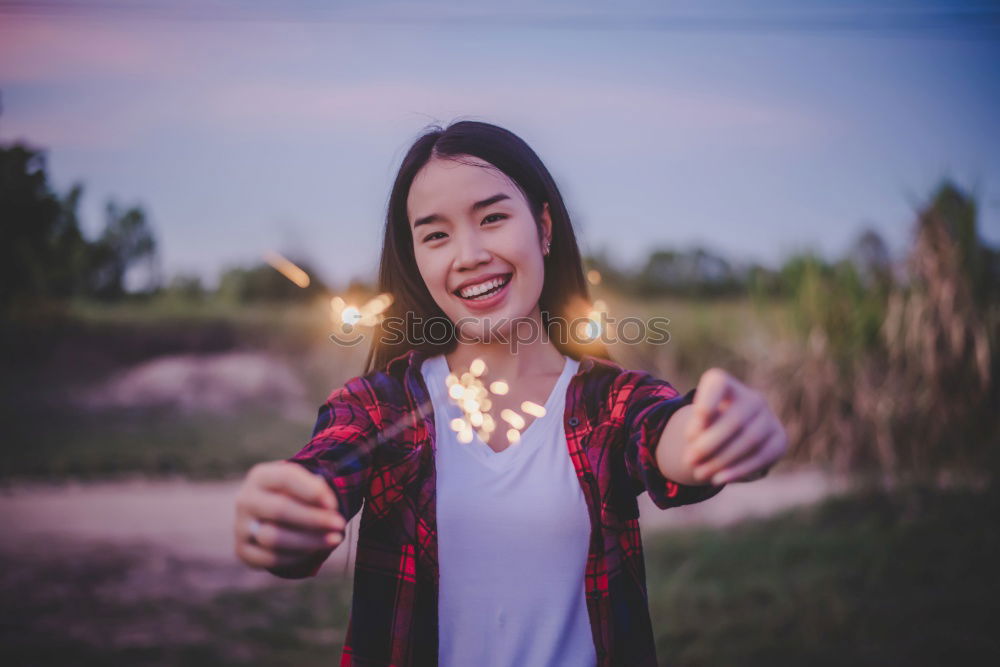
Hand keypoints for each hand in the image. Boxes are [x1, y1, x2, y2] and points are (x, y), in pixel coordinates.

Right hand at [234, 460, 345, 570]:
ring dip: (308, 541)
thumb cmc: (294, 495)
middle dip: (313, 519)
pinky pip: (269, 559)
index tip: (334, 504)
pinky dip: (295, 557)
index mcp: (260, 476)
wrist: (269, 513)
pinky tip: (314, 551)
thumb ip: (316, 490)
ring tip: (333, 540)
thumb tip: (328, 507)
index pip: (286, 478)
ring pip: (273, 538)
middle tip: (340, 525)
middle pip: (279, 510)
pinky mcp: (242, 550)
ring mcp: (240, 526)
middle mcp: (245, 499)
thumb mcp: (303, 484)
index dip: (312, 491)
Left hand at [682, 368, 787, 484]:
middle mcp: (752, 397)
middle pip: (735, 419)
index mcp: (726, 384)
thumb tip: (698, 442)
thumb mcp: (696, 426)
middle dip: (709, 445)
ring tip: (699, 474)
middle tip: (689, 461)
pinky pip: (762, 455)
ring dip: (723, 460)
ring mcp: (769, 417)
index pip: (718, 383)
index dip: (707, 402)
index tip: (692, 426)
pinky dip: (740, 469)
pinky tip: (719, 479)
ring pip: (750, 439)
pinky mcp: (780, 439)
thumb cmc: (708, 428)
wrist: (733, 437)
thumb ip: (695, 429)